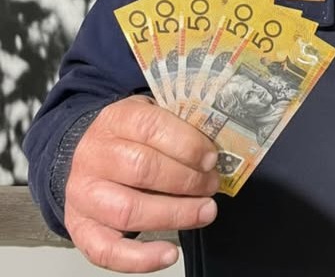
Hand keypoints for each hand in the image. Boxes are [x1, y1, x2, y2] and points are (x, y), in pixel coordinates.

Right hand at [64, 95, 219, 272]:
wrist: (92, 152)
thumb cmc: (132, 136)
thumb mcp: (153, 115)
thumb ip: (179, 128)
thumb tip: (213, 152)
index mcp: (116, 119)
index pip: (151, 127)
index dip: (187, 144)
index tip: (211, 158)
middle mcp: (94, 155)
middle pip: (143, 168)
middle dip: (186, 180)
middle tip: (212, 184)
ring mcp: (84, 193)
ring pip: (128, 209)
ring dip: (174, 214)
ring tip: (205, 211)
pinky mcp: (80, 228)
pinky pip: (106, 250)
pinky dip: (140, 258)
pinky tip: (169, 254)